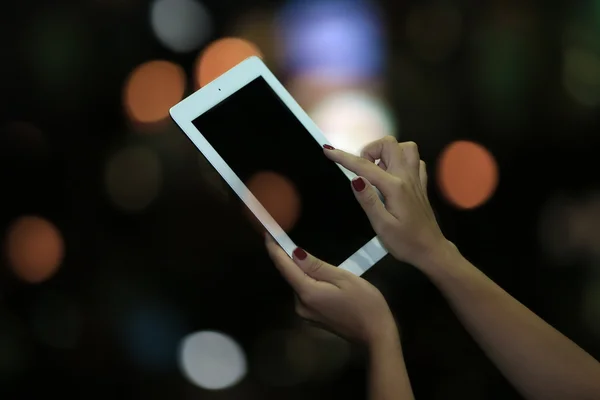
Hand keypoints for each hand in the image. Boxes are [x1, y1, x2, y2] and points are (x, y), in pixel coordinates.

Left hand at [266, 236, 396, 345]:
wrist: (376, 335)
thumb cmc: (365, 303)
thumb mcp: (343, 278)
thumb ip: (316, 266)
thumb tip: (294, 253)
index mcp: (307, 293)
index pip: (284, 267)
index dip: (274, 249)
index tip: (267, 233)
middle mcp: (300, 305)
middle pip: (290, 276)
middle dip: (287, 258)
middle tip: (284, 237)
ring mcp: (306, 313)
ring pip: (298, 285)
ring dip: (298, 270)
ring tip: (302, 253)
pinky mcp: (313, 318)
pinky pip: (305, 293)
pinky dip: (306, 281)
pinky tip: (315, 274)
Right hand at [324, 137, 448, 267]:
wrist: (431, 251)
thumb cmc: (406, 242)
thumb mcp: (382, 226)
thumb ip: (368, 200)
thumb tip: (355, 178)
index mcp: (395, 187)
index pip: (365, 166)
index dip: (343, 157)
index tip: (328, 150)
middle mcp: (407, 177)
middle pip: (389, 144)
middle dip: (370, 151)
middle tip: (362, 171)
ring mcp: (416, 179)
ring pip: (405, 148)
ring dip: (387, 153)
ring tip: (377, 171)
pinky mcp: (421, 185)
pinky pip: (414, 161)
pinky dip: (401, 161)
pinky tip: (393, 175)